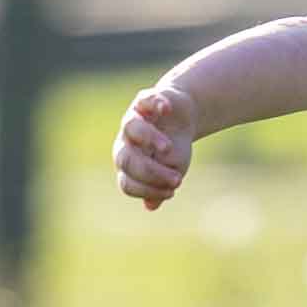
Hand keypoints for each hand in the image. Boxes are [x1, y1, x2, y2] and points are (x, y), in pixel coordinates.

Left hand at [115, 83, 196, 210]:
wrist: (181, 117)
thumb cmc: (174, 149)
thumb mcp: (172, 171)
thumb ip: (161, 188)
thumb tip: (150, 206)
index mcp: (129, 164)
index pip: (127, 182)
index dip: (147, 189)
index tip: (172, 191)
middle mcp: (126, 142)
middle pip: (125, 158)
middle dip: (148, 171)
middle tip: (176, 179)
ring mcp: (135, 119)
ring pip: (131, 129)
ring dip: (149, 140)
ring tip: (168, 149)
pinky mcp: (146, 100)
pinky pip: (145, 100)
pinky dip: (155, 104)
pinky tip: (166, 110)